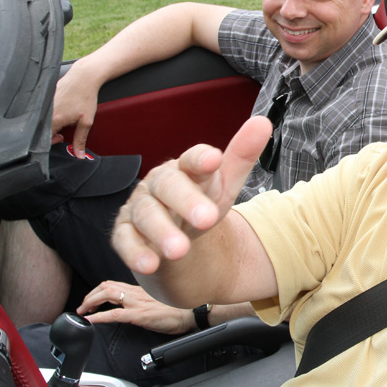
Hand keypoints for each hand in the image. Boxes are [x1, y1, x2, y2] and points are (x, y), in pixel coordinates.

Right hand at [51, 60, 101, 156]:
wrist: (84, 76)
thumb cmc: (86, 97)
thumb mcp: (86, 121)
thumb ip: (80, 140)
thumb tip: (79, 155)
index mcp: (54, 119)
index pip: (45, 138)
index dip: (53, 141)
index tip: (62, 138)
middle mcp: (45, 111)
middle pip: (43, 129)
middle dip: (52, 133)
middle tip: (64, 130)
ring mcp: (44, 103)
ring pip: (44, 119)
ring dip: (52, 122)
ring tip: (65, 117)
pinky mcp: (45, 96)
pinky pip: (44, 109)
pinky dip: (51, 113)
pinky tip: (62, 109)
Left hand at [76, 281, 194, 334]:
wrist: (195, 312)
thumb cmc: (183, 308)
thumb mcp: (161, 300)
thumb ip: (147, 299)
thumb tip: (138, 305)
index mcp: (142, 289)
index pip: (114, 284)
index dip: (98, 290)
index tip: (91, 299)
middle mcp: (138, 292)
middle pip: (106, 286)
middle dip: (89, 296)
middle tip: (83, 306)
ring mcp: (138, 302)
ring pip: (107, 295)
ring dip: (90, 303)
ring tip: (83, 312)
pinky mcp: (140, 315)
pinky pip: (114, 314)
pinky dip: (98, 317)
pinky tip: (90, 321)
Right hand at [112, 116, 272, 275]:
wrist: (175, 235)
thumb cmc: (200, 202)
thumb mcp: (225, 185)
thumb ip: (242, 157)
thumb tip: (262, 123)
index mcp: (186, 168)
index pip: (192, 159)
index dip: (201, 159)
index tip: (214, 160)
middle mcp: (159, 183)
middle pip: (168, 186)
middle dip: (186, 202)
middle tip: (207, 220)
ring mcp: (139, 206)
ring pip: (146, 215)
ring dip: (162, 232)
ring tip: (179, 251)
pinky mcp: (124, 232)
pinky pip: (125, 241)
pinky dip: (135, 252)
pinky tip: (149, 264)